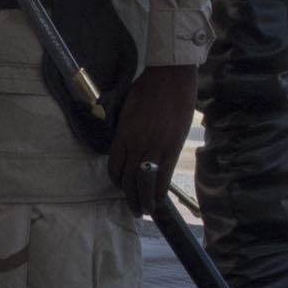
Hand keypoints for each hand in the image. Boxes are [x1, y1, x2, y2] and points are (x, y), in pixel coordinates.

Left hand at [109, 62, 200, 217]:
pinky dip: (161, 191)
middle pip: (129, 181)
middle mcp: (136, 145)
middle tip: (135, 209)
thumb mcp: (127, 110)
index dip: (118, 183)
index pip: (115, 169)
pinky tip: (161, 199)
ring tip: (147, 210)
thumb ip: (125, 130)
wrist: (170, 77)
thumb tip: (128, 146)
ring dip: (146, 200)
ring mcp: (155, 147)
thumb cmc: (147, 88)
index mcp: (122, 135)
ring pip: (146, 183)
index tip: (123, 188)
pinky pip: (164, 176)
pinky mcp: (173, 147)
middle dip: (131, 199)